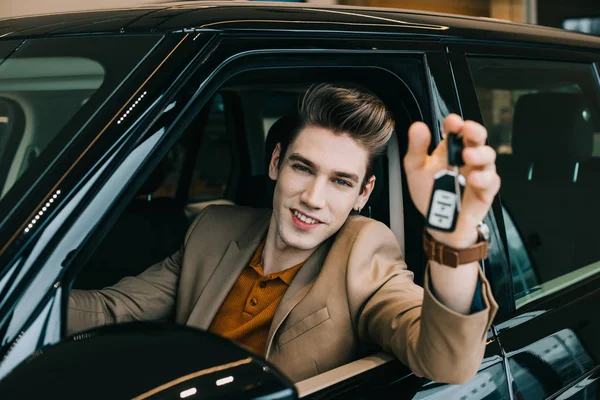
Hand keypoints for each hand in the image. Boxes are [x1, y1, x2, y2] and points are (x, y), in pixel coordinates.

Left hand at [403, 114, 500, 248]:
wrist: (437, 221)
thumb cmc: (428, 192)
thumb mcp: (416, 169)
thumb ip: (416, 149)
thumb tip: (418, 127)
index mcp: (449, 149)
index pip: (456, 130)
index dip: (455, 123)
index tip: (451, 122)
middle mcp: (467, 157)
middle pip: (478, 138)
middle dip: (474, 131)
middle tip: (467, 130)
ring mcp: (479, 172)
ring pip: (488, 157)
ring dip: (480, 154)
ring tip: (467, 156)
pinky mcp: (487, 190)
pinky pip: (491, 180)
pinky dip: (483, 178)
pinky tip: (473, 178)